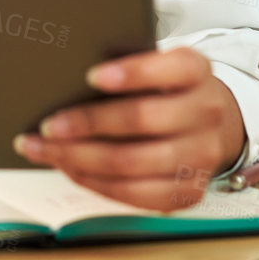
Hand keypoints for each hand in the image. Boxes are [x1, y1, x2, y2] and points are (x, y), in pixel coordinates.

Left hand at [11, 47, 244, 210]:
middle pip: (142, 119)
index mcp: (196, 71)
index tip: (91, 76)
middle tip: (48, 125)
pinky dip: (95, 182)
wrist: (213, 124)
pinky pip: (135, 194)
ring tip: (46, 149)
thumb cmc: (169, 90)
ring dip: (79, 158)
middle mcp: (205, 112)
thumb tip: (68, 82)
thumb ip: (127, 68)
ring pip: (131, 162)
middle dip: (87, 123)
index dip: (132, 73)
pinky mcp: (189, 191)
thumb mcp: (159, 65)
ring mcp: (201, 155)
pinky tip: (70, 168)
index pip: (172, 67)